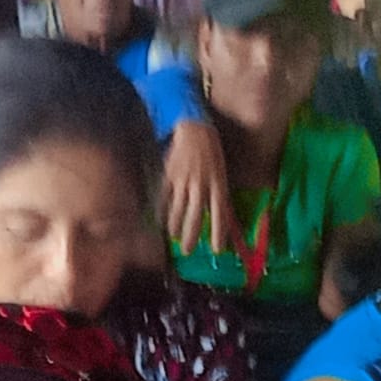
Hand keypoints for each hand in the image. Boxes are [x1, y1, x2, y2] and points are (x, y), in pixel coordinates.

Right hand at [164, 120, 239, 256]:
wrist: (194, 129)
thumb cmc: (211, 153)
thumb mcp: (221, 173)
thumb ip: (219, 195)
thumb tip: (220, 219)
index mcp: (218, 184)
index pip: (220, 214)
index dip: (218, 234)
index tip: (217, 250)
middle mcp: (201, 185)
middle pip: (195, 217)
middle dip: (191, 237)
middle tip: (187, 251)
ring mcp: (184, 181)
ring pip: (177, 210)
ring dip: (175, 227)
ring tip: (173, 237)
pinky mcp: (169, 176)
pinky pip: (164, 199)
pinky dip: (162, 212)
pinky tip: (160, 221)